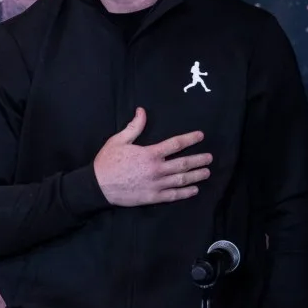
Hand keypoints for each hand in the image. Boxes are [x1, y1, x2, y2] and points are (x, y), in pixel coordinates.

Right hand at [93, 107, 211, 206]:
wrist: (98, 186)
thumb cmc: (107, 161)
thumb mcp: (118, 140)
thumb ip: (134, 127)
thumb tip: (142, 111)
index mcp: (150, 153)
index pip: (175, 144)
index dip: (190, 139)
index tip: (200, 136)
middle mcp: (157, 169)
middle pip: (184, 163)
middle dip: (199, 160)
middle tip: (209, 158)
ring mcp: (156, 184)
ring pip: (181, 179)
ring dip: (196, 175)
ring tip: (206, 172)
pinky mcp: (153, 197)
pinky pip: (173, 195)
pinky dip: (185, 193)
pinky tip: (194, 190)